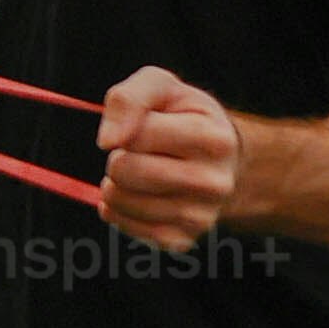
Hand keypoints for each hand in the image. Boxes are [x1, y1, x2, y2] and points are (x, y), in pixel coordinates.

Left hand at [98, 65, 244, 246]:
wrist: (220, 162)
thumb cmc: (183, 117)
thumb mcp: (162, 87)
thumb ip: (129, 98)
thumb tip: (108, 141)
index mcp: (214, 140)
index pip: (137, 133)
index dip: (128, 126)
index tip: (145, 126)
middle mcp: (213, 183)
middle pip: (124, 169)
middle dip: (118, 156)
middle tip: (137, 153)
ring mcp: (200, 217)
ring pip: (118, 198)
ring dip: (114, 182)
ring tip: (138, 173)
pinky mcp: (180, 240)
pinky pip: (122, 223)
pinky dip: (117, 207)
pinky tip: (137, 194)